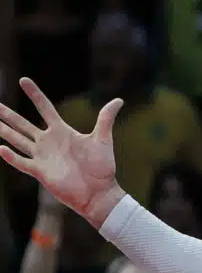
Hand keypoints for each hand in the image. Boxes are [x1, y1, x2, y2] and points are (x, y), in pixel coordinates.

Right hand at [0, 77, 125, 224]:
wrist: (99, 193)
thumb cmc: (102, 168)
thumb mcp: (102, 140)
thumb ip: (105, 119)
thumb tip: (119, 100)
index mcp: (62, 132)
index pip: (45, 108)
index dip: (35, 95)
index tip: (23, 80)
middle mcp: (49, 142)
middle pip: (23, 124)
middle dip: (8, 114)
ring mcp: (43, 157)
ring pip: (18, 140)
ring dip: (4, 131)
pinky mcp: (40, 172)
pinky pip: (22, 162)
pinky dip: (11, 156)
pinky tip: (0, 148)